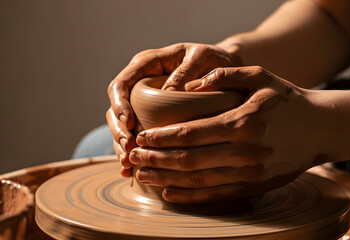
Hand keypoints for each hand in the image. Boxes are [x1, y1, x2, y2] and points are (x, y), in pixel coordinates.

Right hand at [106, 43, 241, 176]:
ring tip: (127, 164)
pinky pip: (135, 134)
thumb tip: (167, 94)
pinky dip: (131, 152)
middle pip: (116, 108)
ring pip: (121, 125)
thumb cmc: (212, 58)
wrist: (223, 65)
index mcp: (146, 64)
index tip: (129, 122)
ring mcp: (143, 101)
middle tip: (129, 149)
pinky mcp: (150, 116)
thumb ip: (185, 72)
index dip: (120, 104)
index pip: (121, 84)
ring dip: (121, 145)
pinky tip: (129, 171)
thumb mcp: (201, 58)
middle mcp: (139, 82)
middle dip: (118, 130)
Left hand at [129, 66, 336, 202]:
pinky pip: (216, 195)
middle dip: (155, 160)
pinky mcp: (255, 186)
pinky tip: (170, 194)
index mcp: (242, 122)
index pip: (189, 133)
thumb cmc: (288, 100)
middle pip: (188, 160)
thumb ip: (224, 76)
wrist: (321, 128)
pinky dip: (190, 196)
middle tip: (133, 158)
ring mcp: (250, 173)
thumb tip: (190, 86)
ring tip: (143, 175)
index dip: (161, 138)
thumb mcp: (261, 76)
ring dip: (166, 179)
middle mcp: (244, 152)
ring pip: (197, 180)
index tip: (142, 137)